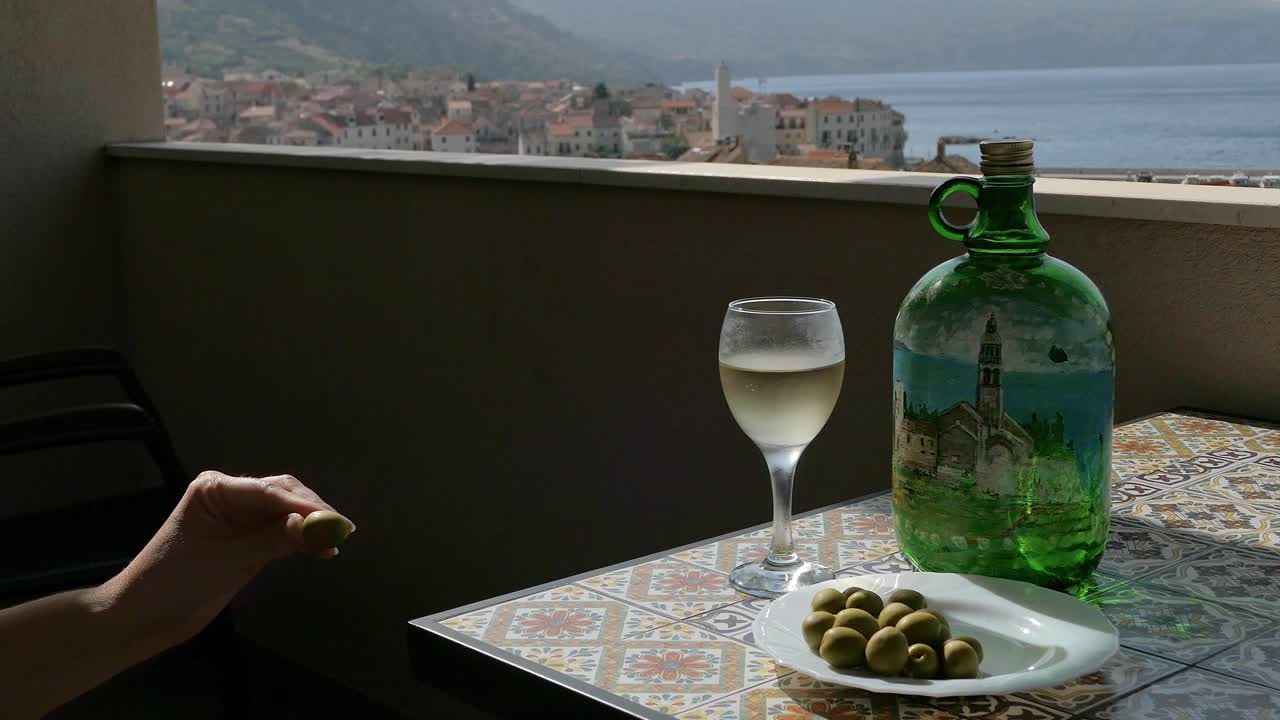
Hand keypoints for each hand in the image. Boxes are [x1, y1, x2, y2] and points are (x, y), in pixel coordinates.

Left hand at [100, 471, 351, 645]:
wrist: (142, 618)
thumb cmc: (172, 584)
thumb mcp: (226, 561)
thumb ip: (272, 540)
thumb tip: (316, 526)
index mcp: (216, 489)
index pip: (270, 491)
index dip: (305, 505)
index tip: (334, 521)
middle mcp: (230, 496)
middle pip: (283, 495)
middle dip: (312, 512)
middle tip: (342, 531)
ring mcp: (239, 518)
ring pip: (286, 513)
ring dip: (311, 525)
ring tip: (336, 540)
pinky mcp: (246, 541)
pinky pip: (281, 534)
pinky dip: (301, 540)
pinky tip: (322, 549)